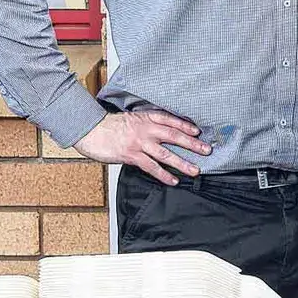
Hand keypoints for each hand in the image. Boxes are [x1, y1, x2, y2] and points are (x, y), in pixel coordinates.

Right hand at [74, 109, 205, 184]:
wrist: (90, 130)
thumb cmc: (110, 126)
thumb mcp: (132, 118)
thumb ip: (148, 124)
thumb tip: (165, 132)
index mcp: (146, 118)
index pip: (171, 120)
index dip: (186, 126)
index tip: (198, 132)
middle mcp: (146, 129)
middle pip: (174, 136)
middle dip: (192, 144)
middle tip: (207, 150)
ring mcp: (139, 143)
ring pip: (166, 154)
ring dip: (182, 163)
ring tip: (195, 170)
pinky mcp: (131, 155)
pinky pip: (151, 167)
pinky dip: (163, 174)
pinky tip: (173, 180)